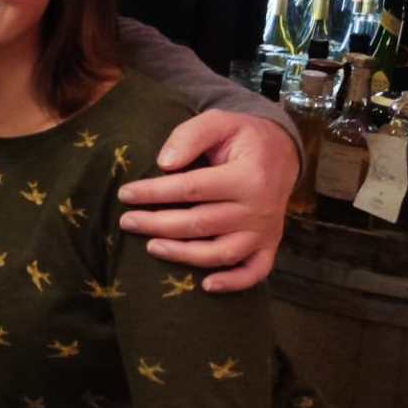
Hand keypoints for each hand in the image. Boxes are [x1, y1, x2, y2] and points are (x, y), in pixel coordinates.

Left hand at [117, 111, 295, 292]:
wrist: (282, 152)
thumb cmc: (242, 136)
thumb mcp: (219, 121)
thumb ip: (190, 136)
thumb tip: (164, 163)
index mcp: (247, 176)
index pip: (191, 189)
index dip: (154, 193)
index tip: (125, 194)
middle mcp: (259, 208)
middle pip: (200, 223)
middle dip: (157, 224)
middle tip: (126, 221)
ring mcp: (265, 231)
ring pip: (221, 252)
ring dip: (183, 255)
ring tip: (150, 247)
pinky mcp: (269, 244)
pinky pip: (255, 271)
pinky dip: (233, 283)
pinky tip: (205, 286)